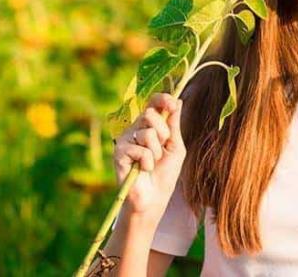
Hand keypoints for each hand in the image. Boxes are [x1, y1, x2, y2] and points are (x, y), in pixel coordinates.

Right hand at [113, 93, 185, 219]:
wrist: (154, 198)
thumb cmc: (165, 173)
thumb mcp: (175, 146)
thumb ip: (174, 124)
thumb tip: (179, 100)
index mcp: (150, 125)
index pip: (153, 103)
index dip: (162, 99)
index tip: (173, 104)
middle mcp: (135, 129)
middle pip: (150, 114)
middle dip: (163, 133)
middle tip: (163, 149)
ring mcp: (125, 140)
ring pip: (147, 132)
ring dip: (157, 151)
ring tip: (152, 163)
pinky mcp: (118, 153)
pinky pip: (140, 149)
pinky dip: (147, 162)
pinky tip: (142, 170)